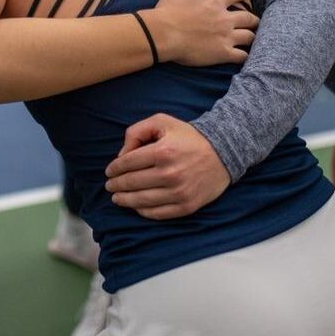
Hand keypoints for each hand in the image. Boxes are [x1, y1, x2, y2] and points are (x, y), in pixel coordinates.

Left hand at [104, 114, 230, 219]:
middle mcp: (170, 174)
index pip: (127, 164)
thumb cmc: (189, 136)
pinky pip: (157, 213)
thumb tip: (121, 155)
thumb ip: (136, 132)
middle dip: (116, 185)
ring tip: (117, 198)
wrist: (224, 152)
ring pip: (141, 201)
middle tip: (110, 186)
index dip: (114, 169)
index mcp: (163, 151)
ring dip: (124, 200)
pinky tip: (136, 206)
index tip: (109, 171)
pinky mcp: (187, 206)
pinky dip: (143, 211)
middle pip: (132, 183)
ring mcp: (179, 192)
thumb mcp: (162, 122)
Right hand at [145, 0, 255, 66]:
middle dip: (253, 20)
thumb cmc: (168, 12)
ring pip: (249, 37)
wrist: (163, 34)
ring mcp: (225, 37)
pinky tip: (246, 56)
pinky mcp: (222, 53)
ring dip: (252, 37)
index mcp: (215, 3)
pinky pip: (241, 56)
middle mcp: (224, 19)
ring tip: (254, 39)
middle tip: (255, 22)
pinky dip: (245, 56)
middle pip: (248, 18)